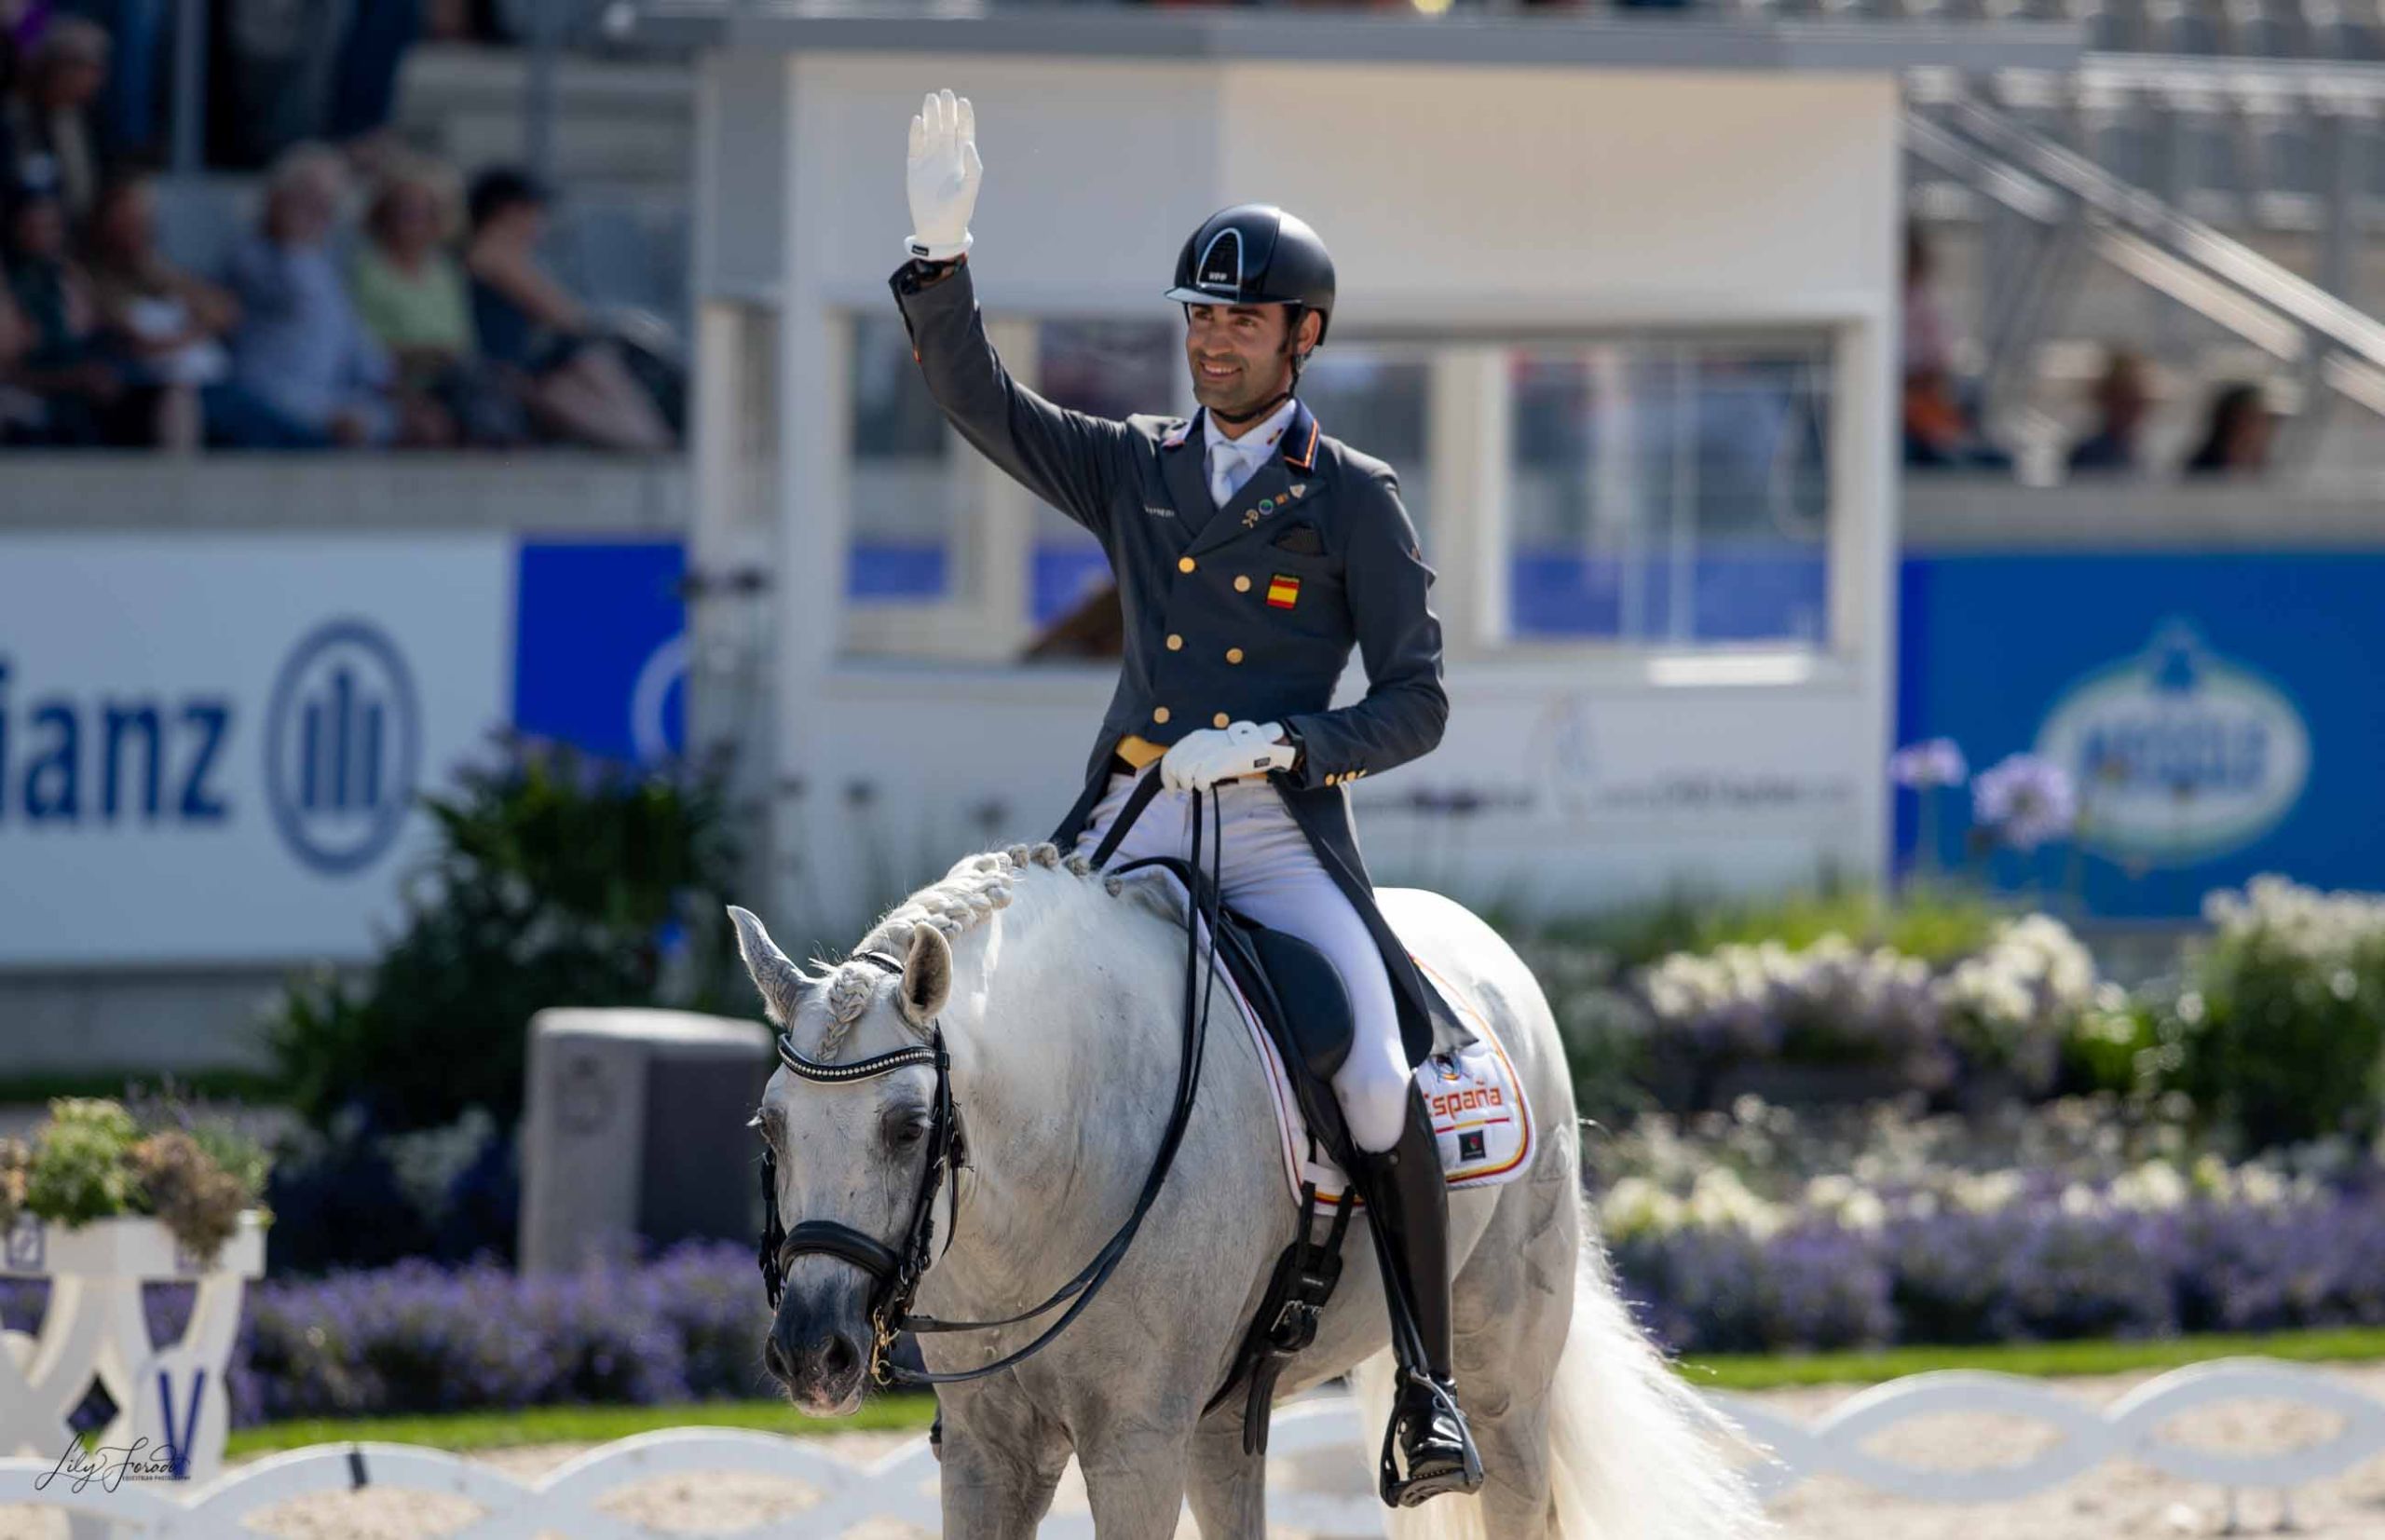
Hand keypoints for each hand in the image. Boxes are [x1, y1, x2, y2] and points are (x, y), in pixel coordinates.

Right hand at [906, 88, 982, 261]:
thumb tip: (967, 144)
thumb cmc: (958, 212)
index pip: (964, 132)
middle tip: (945, 92)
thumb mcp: (969, 190)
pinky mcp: (915, 166)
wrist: (938, 229)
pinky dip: (916, 132)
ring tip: (930, 99)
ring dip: (931, 115)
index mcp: (962, 160)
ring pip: (931, 131)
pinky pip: (916, 144)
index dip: (964, 116)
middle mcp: (946, 156)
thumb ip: (973, 168)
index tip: (963, 101)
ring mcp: (930, 160)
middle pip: (947, 126)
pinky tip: (917, 120)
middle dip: (947, 110)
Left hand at [1159, 720, 1296, 793]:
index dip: (1166, 776)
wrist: (1261, 747)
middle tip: (1184, 789)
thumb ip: (1194, 756)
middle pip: (1174, 767)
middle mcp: (1200, 742)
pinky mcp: (1220, 761)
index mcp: (1195, 737)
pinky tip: (1209, 785)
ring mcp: (1210, 751)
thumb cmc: (1236, 751)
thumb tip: (1177, 772)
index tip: (1170, 788)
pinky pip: (1200, 779)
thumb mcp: (1210, 746)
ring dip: (1189, 784)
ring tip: (1199, 785)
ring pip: (1183, 773)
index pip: (1169, 757)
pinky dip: (1202, 786)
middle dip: (1176, 782)